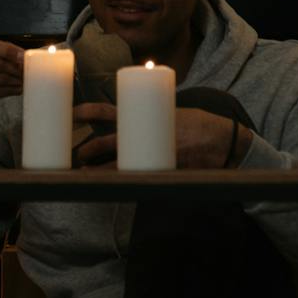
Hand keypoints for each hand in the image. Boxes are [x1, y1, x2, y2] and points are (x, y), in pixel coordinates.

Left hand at [69, 102, 242, 169]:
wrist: (223, 140)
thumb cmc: (197, 123)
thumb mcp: (171, 110)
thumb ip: (150, 115)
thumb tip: (128, 120)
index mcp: (144, 115)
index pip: (108, 111)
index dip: (89, 110)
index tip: (74, 111)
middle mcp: (145, 134)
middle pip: (108, 140)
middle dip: (89, 148)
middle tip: (78, 154)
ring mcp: (151, 153)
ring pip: (118, 163)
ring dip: (99, 170)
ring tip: (86, 173)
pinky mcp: (161, 169)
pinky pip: (138, 177)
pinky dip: (125, 182)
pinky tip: (114, 187)